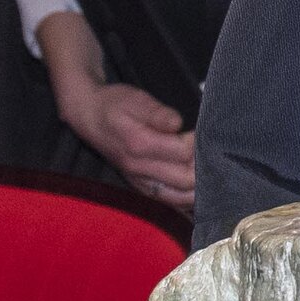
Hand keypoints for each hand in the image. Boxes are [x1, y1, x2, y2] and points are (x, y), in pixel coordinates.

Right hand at [46, 19, 197, 208]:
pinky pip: (168, 201)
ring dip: (199, 187)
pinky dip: (186, 198)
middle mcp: (139, 168)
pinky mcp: (141, 186)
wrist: (88, 117)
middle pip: (185, 180)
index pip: (182, 153)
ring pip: (179, 197)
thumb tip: (177, 124)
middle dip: (204, 166)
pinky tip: (199, 187)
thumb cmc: (114, 104)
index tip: (202, 130)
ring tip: (209, 169)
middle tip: (210, 151)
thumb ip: (157, 112)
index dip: (198, 142)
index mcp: (139, 144)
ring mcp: (139, 181)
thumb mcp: (135, 99)